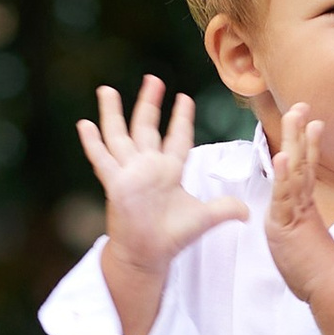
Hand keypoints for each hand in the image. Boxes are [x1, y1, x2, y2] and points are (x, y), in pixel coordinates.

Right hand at [74, 78, 246, 279]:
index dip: (181, 118)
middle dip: (150, 102)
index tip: (184, 98)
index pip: (177, 138)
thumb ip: (224, 210)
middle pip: (146, 127)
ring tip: (106, 90)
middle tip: (153, 79)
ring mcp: (129, 173)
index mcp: (170, 170)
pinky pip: (102, 159)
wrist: (148, 255)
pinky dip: (93, 142)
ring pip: (119, 135)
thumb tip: (248, 213)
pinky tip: (84, 124)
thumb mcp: (204, 219)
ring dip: (113, 113)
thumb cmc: (172, 237)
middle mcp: (148, 166)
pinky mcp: (114, 183)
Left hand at [264, 101, 333, 300]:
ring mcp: (296, 211)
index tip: (313, 122)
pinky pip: (285, 196)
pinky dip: (283, 175)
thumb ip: (301, 228)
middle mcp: (302, 203)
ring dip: (294, 142)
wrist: (328, 286)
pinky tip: (283, 156)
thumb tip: (304, 224)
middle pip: (302, 160)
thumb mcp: (303, 242)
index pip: (306, 168)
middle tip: (302, 105)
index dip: (309, 144)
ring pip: (295, 170)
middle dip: (300, 131)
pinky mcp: (288, 223)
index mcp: (304, 206)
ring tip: (295, 117)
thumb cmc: (315, 270)